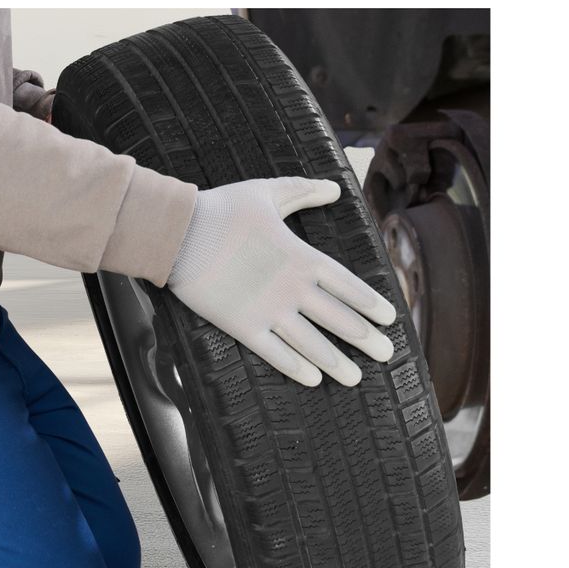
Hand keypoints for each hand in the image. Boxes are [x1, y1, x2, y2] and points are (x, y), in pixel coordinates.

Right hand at [165, 177, 395, 386]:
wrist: (179, 233)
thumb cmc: (222, 209)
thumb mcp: (268, 192)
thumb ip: (303, 191)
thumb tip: (334, 188)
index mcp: (302, 257)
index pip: (348, 286)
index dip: (371, 304)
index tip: (389, 319)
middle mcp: (292, 288)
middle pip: (338, 320)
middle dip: (365, 339)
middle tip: (386, 355)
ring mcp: (268, 310)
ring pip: (312, 343)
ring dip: (336, 363)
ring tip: (356, 378)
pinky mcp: (242, 326)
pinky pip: (274, 353)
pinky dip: (295, 368)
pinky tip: (312, 379)